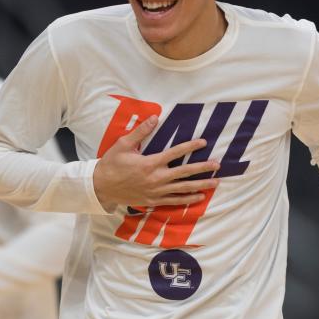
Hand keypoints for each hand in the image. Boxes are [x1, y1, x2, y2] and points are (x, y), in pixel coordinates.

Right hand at [93, 115, 220, 208]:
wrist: (101, 187)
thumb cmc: (111, 164)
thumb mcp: (124, 144)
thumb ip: (141, 131)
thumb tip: (155, 117)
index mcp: (150, 163)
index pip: (175, 153)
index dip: (191, 146)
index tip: (204, 142)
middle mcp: (156, 178)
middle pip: (185, 172)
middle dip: (202, 168)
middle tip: (217, 165)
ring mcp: (156, 191)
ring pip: (183, 189)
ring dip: (200, 185)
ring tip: (215, 182)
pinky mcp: (153, 201)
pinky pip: (174, 201)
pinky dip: (187, 199)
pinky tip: (199, 196)